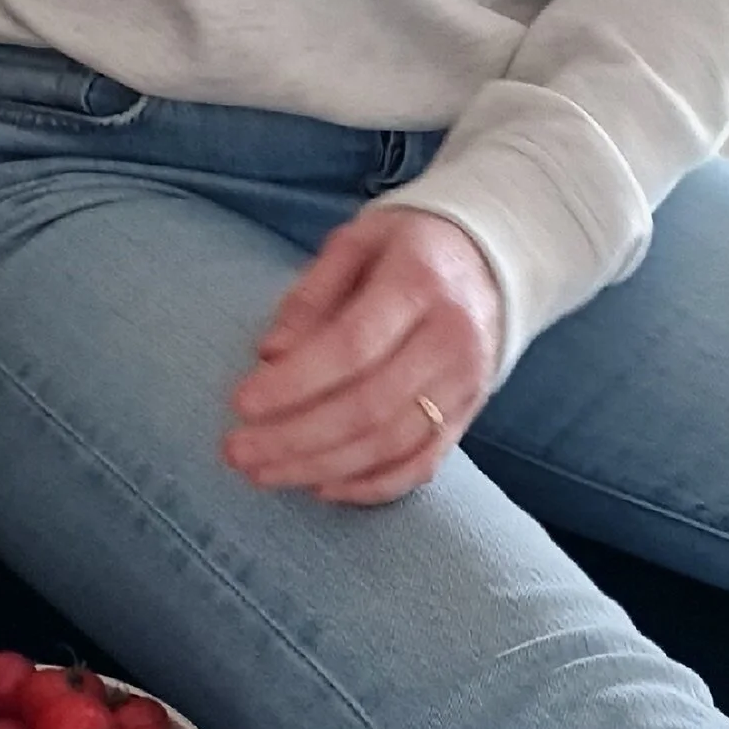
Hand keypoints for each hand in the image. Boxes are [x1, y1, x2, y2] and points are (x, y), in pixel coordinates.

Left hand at [223, 208, 503, 505]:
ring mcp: (464, 384)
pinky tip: (321, 487)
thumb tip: (270, 354)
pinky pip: (420, 465)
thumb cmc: (408, 248)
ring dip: (321, 467)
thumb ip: (311, 295)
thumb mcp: (357, 242)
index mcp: (419, 283)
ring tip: (265, 473)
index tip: (241, 403)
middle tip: (238, 451)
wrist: (491, 262)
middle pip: (368, 406)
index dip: (294, 382)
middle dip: (295, 437)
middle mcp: (450, 339)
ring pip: (389, 444)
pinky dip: (369, 485)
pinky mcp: (467, 415)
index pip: (351, 346)